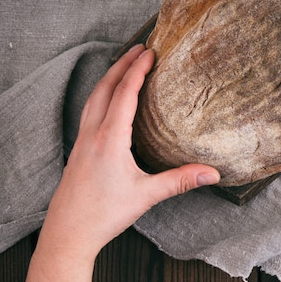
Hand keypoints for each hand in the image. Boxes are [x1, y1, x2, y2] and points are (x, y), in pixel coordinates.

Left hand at [40, 44, 220, 261]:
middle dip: (123, 64)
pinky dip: (101, 94)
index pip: (125, 93)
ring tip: (124, 64)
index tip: (150, 53)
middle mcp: (93, 133)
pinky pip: (89, 110)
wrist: (67, 234)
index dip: (138, 70)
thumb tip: (212, 173)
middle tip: (139, 47)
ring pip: (94, 97)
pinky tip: (107, 100)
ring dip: (109, 77)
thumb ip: (180, 180)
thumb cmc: (104, 214)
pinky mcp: (78, 149)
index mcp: (110, 138)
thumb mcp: (146, 195)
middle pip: (106, 87)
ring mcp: (82, 140)